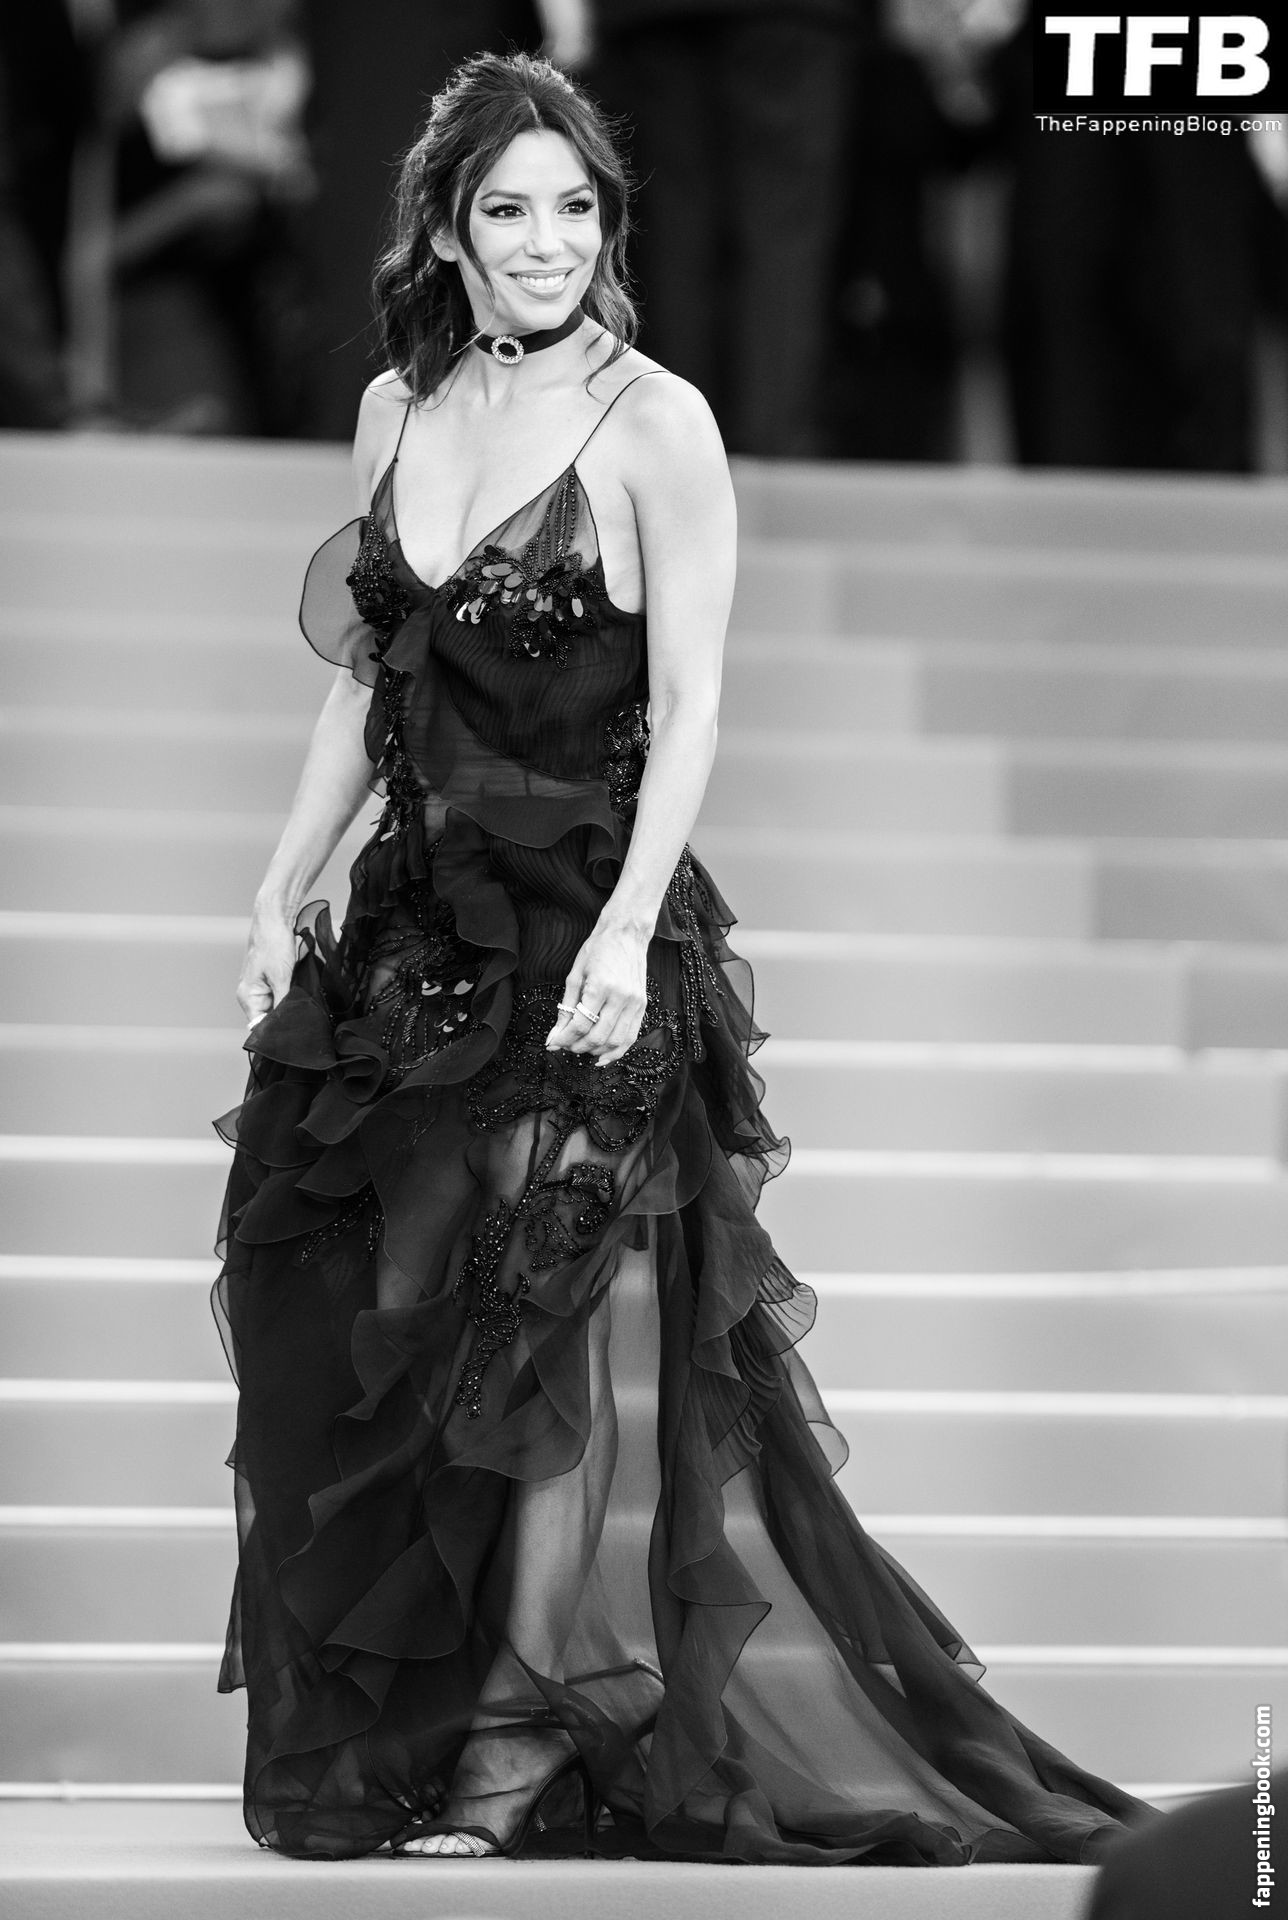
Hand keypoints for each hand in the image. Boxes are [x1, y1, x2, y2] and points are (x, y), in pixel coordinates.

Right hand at [237, 905, 297, 1030]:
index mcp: (248, 996)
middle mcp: (250, 994)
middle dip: (285, 1017)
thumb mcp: (282, 977)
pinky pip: (280, 994)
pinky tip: (299, 990)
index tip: (294, 1032)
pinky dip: (290, 994)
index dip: (276, 1031)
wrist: (275, 918)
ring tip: (301, 1000)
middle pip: (268, 1018)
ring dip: (288, 1004)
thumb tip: (286, 1024)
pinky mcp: (269, 979)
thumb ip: (283, 1003)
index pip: (259, 1026)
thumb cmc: (274, 944)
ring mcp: (259, 986)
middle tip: (303, 1016)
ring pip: (276, 1006)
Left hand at [544, 923, 647, 1065]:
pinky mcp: (642, 1006)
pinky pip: (630, 1037)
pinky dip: (616, 1051)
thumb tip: (555, 1034)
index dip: (564, 1038)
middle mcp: (621, 998)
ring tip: (581, 1048)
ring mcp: (635, 1003)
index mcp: (601, 987)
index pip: (580, 1024)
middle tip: (565, 1045)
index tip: (553, 1043)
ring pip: (615, 1041)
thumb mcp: (575, 975)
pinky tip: (602, 1056)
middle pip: (597, 1037)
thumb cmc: (598, 949)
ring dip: (595, 1051)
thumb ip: (566, 1007)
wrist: (626, 934)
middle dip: (577, 1046)